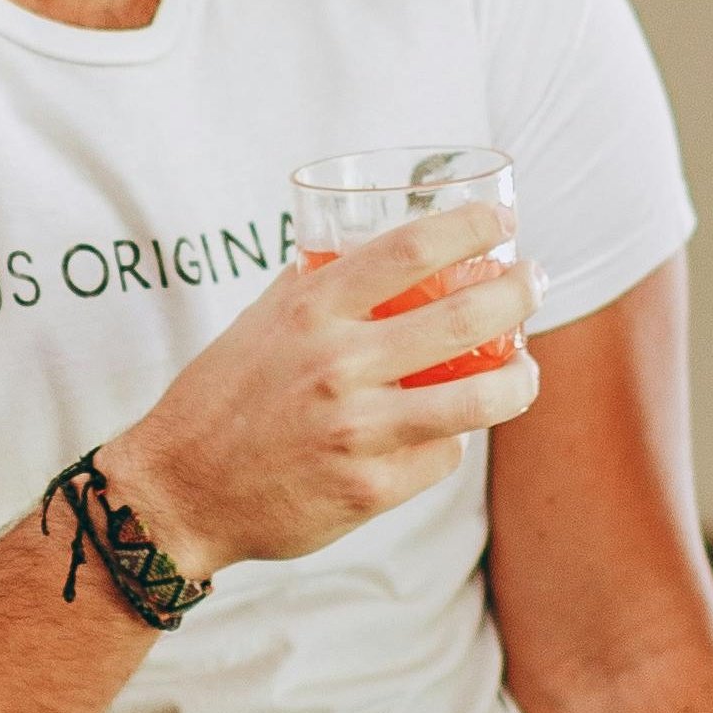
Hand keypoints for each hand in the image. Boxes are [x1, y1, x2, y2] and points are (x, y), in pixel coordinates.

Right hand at [102, 203, 542, 576]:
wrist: (178, 492)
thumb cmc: (220, 397)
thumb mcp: (260, 321)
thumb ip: (316, 286)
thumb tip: (373, 250)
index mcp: (310, 309)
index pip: (411, 248)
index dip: (471, 227)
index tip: (502, 221)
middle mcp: (337, 364)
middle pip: (464, 316)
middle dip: (518, 293)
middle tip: (534, 283)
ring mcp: (357, 430)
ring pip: (477, 399)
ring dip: (520, 379)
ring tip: (525, 370)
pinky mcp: (369, 488)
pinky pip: (441, 457)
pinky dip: (451, 441)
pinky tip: (448, 432)